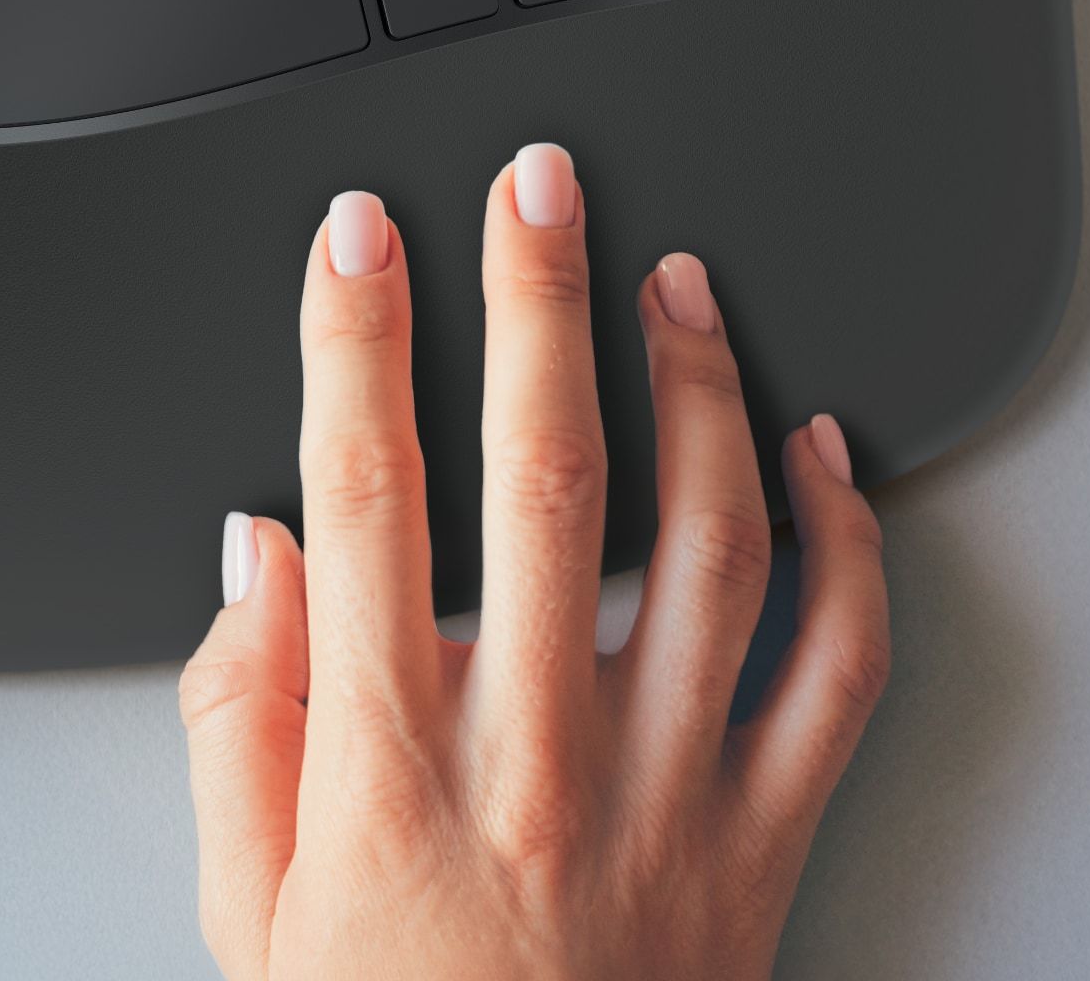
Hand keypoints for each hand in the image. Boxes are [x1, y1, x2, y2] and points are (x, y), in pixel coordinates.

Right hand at [180, 150, 888, 979]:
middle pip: (542, 475)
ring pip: (706, 542)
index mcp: (391, 770)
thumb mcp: (248, 917)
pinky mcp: (767, 843)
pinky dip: (847, 544)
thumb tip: (259, 556)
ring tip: (678, 281)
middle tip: (537, 182)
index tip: (356, 236)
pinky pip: (837, 668)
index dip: (354, 341)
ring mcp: (669, 796)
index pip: (366, 497)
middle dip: (536, 298)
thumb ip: (242, 724)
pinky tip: (821, 454)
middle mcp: (537, 762)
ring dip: (698, 386)